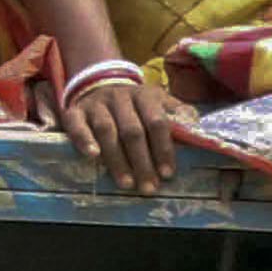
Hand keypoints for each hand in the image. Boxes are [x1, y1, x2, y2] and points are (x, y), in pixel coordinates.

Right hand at [57, 59, 195, 191]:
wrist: (100, 82)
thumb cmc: (135, 104)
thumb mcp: (158, 102)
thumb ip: (177, 114)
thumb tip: (196, 126)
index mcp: (145, 95)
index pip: (157, 121)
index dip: (163, 148)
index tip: (167, 174)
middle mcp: (120, 97)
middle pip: (132, 130)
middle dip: (142, 161)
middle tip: (148, 187)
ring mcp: (96, 103)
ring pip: (106, 130)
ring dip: (117, 159)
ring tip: (126, 183)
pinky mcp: (75, 111)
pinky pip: (76, 124)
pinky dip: (83, 139)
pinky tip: (92, 156)